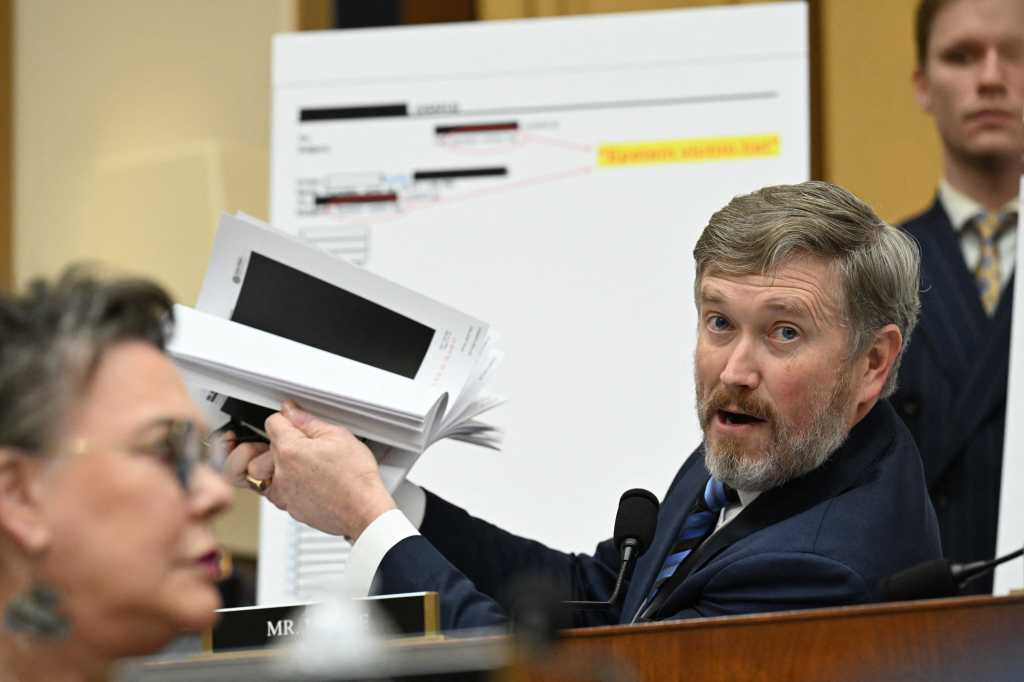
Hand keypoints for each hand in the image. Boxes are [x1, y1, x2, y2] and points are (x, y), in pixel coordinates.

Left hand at [222, 400, 395, 538]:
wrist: (363, 510)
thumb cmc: (356, 478)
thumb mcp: (339, 436)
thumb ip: (309, 421)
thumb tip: (291, 411)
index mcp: (291, 451)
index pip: (271, 423)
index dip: (286, 419)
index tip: (294, 422)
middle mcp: (281, 473)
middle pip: (258, 451)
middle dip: (274, 444)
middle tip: (296, 445)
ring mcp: (283, 494)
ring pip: (260, 476)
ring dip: (272, 467)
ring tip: (294, 465)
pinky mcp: (289, 508)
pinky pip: (274, 493)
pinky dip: (283, 485)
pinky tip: (303, 481)